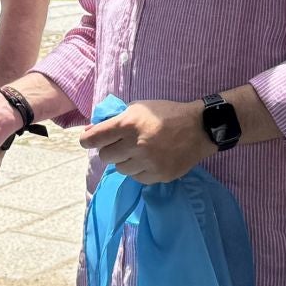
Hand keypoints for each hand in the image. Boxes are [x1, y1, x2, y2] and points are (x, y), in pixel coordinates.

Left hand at [79, 99, 215, 183]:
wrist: (198, 128)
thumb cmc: (166, 113)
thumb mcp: (138, 108)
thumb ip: (114, 119)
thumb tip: (89, 132)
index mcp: (128, 124)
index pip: (94, 138)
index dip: (87, 140)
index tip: (88, 141)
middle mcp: (135, 145)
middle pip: (105, 156)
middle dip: (110, 149)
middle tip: (121, 144)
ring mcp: (147, 162)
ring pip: (120, 169)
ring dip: (125, 161)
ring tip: (138, 152)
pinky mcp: (158, 175)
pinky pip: (136, 178)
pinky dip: (139, 170)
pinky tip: (149, 160)